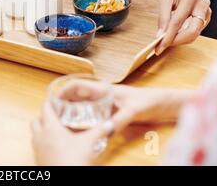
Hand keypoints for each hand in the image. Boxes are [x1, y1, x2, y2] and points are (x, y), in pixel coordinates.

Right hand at [31, 80, 192, 165]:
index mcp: (104, 89)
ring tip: (62, 121)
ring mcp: (104, 102)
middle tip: (54, 114)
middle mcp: (101, 94)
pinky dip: (81, 118)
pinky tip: (79, 127)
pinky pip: (90, 113)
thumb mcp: (133, 111)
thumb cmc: (149, 101)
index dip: (64, 90)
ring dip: (71, 110)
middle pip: (76, 95)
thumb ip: (120, 119)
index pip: (78, 85)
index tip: (54, 99)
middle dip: (64, 102)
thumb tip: (107, 130)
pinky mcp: (109, 111)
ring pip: (82, 104)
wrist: (162, 104)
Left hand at [32, 102, 109, 165]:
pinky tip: (55, 147)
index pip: (45, 107)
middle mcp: (40, 136)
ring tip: (56, 132)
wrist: (65, 181)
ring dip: (42, 130)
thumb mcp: (89, 143)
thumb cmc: (74, 160)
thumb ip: (100, 131)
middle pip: (35, 120)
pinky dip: (43, 143)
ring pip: (34, 134)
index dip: (50, 102)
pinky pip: (36, 146)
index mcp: (50, 127)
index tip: (57, 101)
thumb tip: (111, 123)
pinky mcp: (37, 159)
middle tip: (56, 117)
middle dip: (44, 117)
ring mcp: (37, 148)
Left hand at [156, 0, 211, 54]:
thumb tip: (160, 35)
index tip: (159, 47)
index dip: (168, 37)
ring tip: (165, 40)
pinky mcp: (206, 17)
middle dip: (176, 41)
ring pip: (194, 34)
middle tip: (162, 46)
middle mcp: (202, 6)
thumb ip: (163, 17)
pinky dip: (183, 36)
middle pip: (192, 32)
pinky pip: (195, 31)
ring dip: (179, 40)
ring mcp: (207, 12)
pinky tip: (173, 35)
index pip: (178, 22)